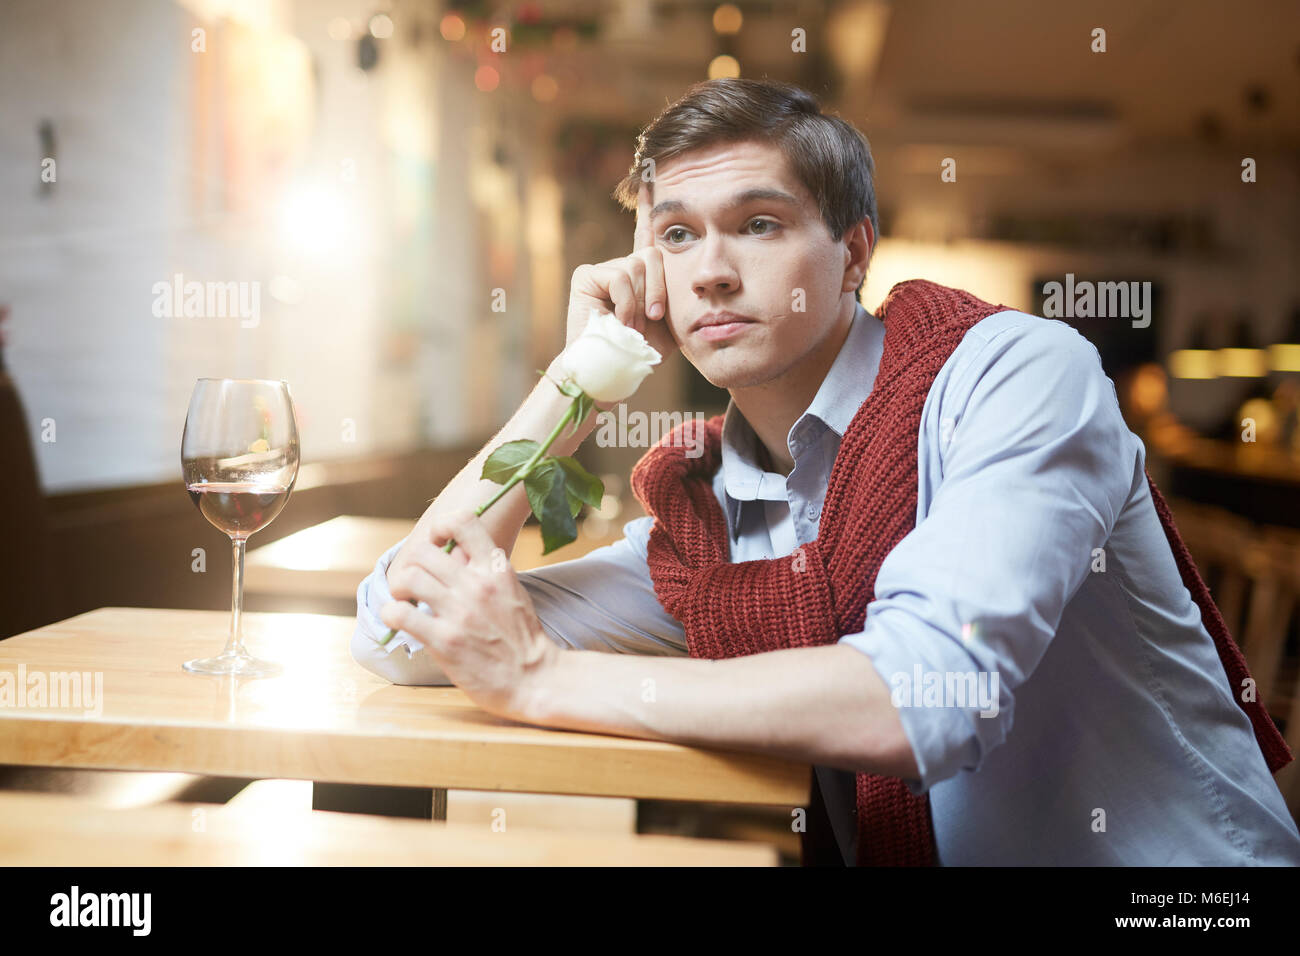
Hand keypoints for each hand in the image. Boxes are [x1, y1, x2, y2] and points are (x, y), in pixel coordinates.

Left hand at [380, 508, 560, 721]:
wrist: (535, 679)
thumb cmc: (522, 637)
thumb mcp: (511, 591)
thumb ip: (483, 570)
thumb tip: (451, 552)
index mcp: (496, 569)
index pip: (463, 522)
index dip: (440, 527)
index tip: (436, 543)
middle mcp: (477, 585)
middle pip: (424, 551)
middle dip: (411, 563)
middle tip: (413, 580)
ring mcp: (460, 612)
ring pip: (408, 578)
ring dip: (398, 588)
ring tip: (403, 600)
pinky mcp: (444, 640)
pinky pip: (400, 614)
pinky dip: (390, 613)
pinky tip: (398, 620)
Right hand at [563, 181, 676, 365]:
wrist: (611, 372)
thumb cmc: (641, 352)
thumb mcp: (673, 319)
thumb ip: (681, 292)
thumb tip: (706, 271)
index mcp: (642, 274)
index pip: (650, 234)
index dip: (650, 205)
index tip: (651, 174)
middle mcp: (622, 266)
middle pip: (655, 254)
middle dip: (661, 289)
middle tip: (653, 318)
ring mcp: (602, 269)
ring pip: (639, 266)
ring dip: (642, 301)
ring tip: (633, 325)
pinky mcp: (586, 276)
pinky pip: (621, 276)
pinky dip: (627, 302)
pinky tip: (620, 320)